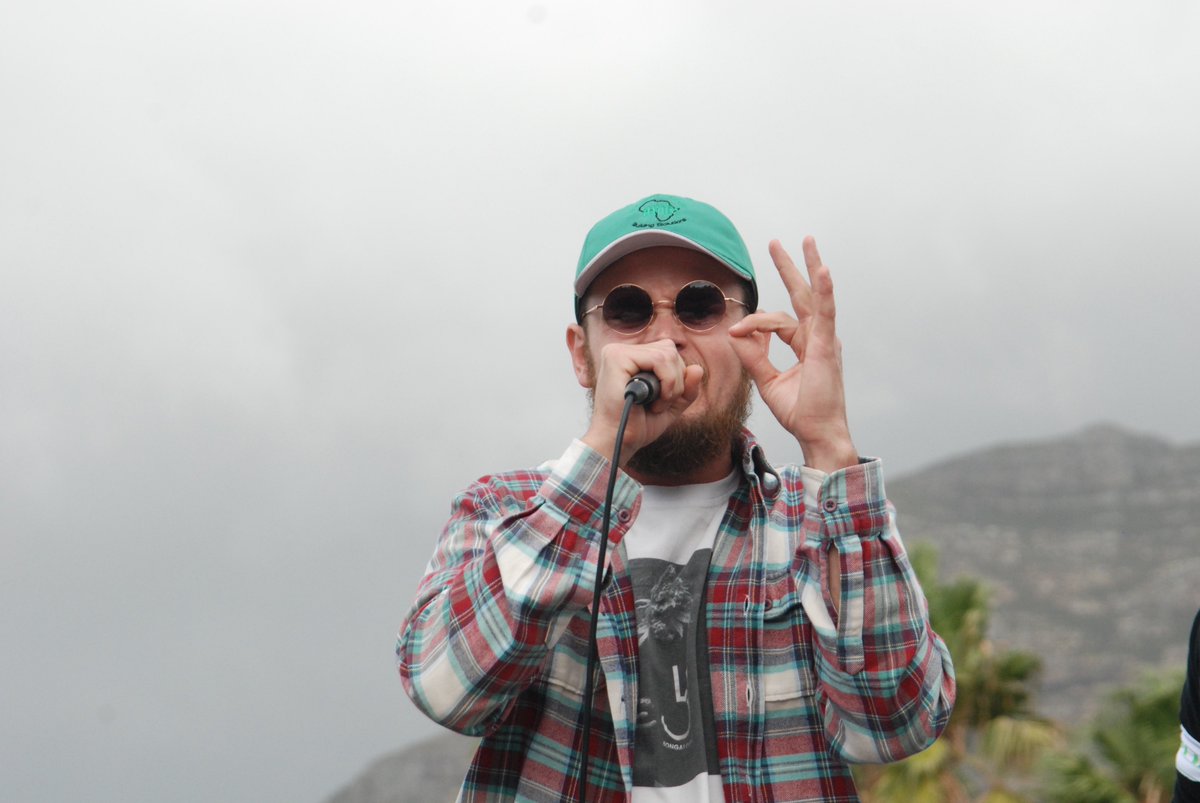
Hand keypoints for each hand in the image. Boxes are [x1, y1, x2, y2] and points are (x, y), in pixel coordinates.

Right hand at [578, 339, 703, 465]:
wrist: (618, 442)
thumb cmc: (638, 425)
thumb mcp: (671, 405)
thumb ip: (687, 388)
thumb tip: (698, 368)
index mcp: (631, 358)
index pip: (667, 352)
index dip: (677, 377)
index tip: (663, 401)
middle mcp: (622, 351)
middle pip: (669, 350)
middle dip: (676, 381)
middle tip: (659, 405)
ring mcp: (617, 352)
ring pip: (667, 354)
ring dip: (672, 384)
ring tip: (655, 404)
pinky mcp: (616, 357)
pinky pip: (658, 359)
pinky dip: (666, 382)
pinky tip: (653, 400)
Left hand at [728, 237, 856, 471]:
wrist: (817, 433)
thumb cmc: (801, 412)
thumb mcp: (768, 381)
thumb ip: (754, 356)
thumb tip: (736, 334)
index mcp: (807, 345)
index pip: (778, 322)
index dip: (754, 324)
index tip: (736, 330)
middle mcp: (818, 338)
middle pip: (802, 296)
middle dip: (790, 268)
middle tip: (778, 243)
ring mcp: (825, 341)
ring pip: (813, 298)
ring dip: (808, 268)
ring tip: (806, 241)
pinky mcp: (827, 347)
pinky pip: (825, 314)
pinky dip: (825, 291)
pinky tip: (822, 270)